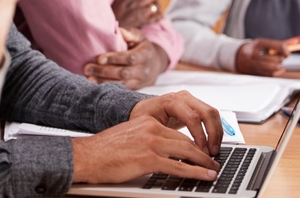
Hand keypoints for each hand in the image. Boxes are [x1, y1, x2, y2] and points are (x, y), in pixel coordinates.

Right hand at [71, 116, 219, 183]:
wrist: (87, 156)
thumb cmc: (104, 151)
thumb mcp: (129, 138)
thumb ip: (147, 141)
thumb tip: (164, 154)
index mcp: (147, 121)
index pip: (177, 133)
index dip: (193, 144)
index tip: (202, 153)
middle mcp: (150, 128)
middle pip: (185, 141)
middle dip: (202, 153)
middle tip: (212, 162)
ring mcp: (150, 143)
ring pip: (186, 151)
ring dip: (203, 163)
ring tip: (213, 170)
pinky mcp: (148, 158)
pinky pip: (178, 166)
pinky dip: (194, 172)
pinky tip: (204, 176)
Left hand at [82, 28, 167, 88]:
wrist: (155, 64)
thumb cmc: (142, 47)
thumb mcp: (139, 37)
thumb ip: (130, 34)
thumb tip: (119, 30)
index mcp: (145, 55)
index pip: (130, 58)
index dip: (114, 59)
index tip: (99, 58)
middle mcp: (143, 70)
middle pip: (123, 73)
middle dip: (104, 71)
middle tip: (87, 68)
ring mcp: (139, 81)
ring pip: (121, 84)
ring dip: (103, 81)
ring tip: (89, 77)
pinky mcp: (134, 89)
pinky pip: (121, 90)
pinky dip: (108, 87)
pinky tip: (95, 84)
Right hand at [111, 0, 161, 27]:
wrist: (108, 26)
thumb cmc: (113, 11)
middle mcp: (134, 3)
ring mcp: (139, 13)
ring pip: (156, 5)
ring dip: (157, 4)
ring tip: (156, 4)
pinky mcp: (142, 22)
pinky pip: (156, 17)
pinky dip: (159, 15)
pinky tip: (158, 14)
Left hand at [129, 90, 222, 157]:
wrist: (142, 111)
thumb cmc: (142, 119)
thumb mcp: (148, 127)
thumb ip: (164, 136)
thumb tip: (180, 151)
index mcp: (171, 101)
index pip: (192, 117)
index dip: (200, 136)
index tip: (202, 152)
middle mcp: (183, 97)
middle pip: (207, 112)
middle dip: (213, 134)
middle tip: (212, 152)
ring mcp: (191, 100)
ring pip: (213, 113)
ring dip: (217, 133)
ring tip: (214, 150)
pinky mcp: (196, 106)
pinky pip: (211, 116)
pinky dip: (215, 130)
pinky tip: (212, 144)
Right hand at [235, 36, 299, 76]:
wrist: (236, 57)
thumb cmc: (254, 49)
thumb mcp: (265, 43)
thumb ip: (282, 43)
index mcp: (258, 44)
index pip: (276, 46)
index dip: (285, 49)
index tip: (287, 51)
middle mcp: (254, 54)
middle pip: (276, 58)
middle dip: (282, 57)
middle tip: (283, 56)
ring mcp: (253, 64)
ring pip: (273, 67)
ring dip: (279, 65)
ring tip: (278, 62)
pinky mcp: (254, 73)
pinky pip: (270, 74)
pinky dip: (277, 72)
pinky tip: (280, 69)